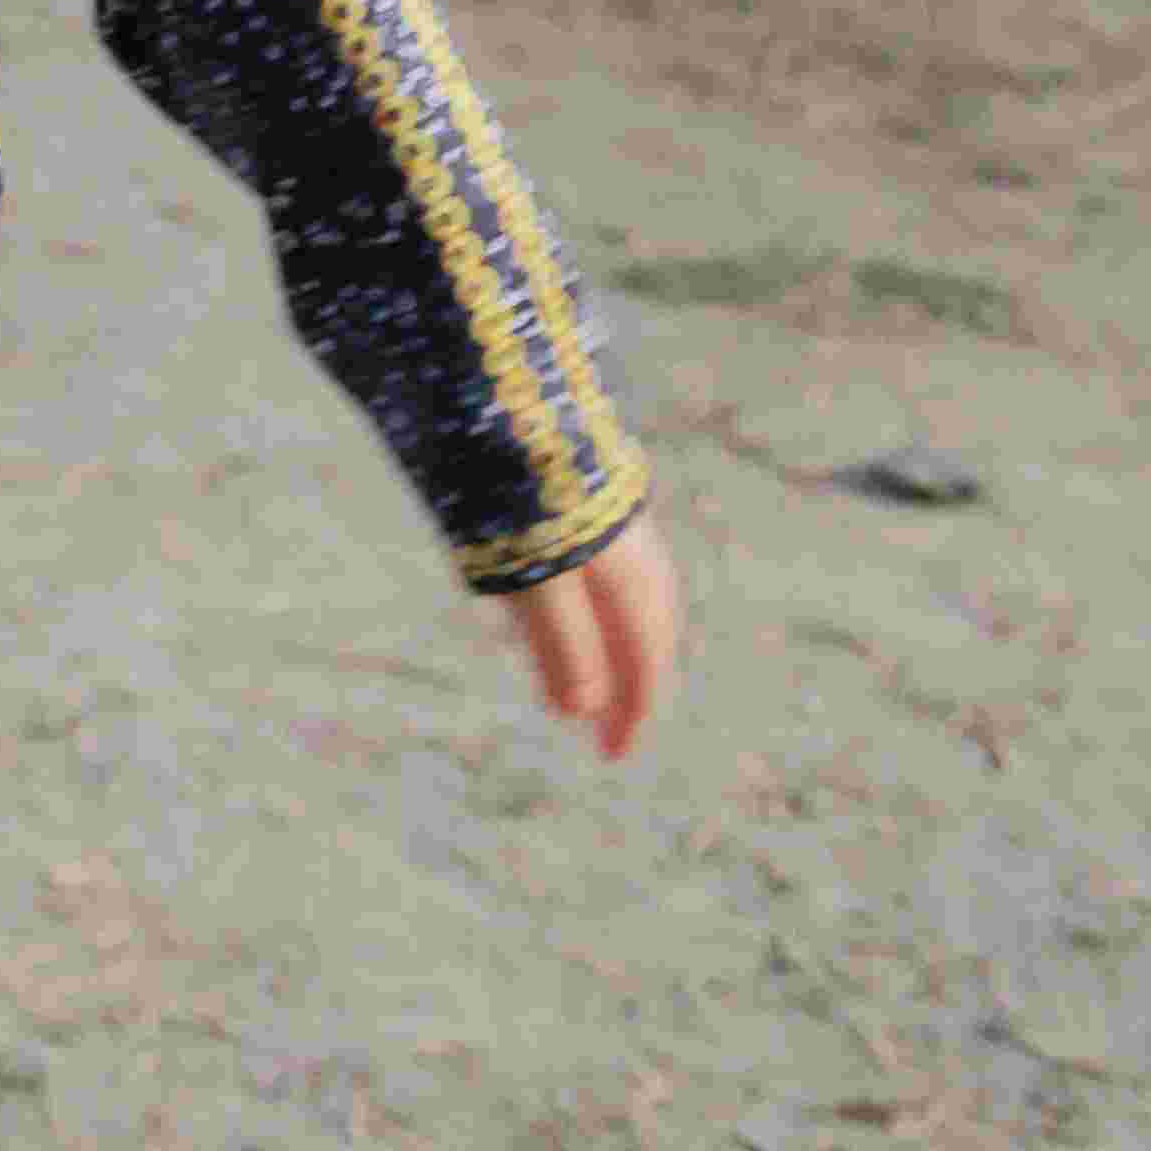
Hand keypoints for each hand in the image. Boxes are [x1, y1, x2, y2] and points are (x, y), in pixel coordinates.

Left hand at [503, 510, 680, 764]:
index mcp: (628, 577)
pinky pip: (602, 563)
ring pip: (625, 595)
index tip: (613, 756)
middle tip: (610, 724)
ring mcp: (609, 518)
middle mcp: (630, 549)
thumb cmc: (522, 496)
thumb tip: (581, 708)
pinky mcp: (581, 492)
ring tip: (589, 672)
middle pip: (643, 630)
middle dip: (628, 681)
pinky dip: (592, 601)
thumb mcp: (537, 581)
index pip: (643, 663)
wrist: (507, 395)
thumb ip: (561, 644)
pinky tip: (563, 601)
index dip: (630, 714)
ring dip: (612, 641)